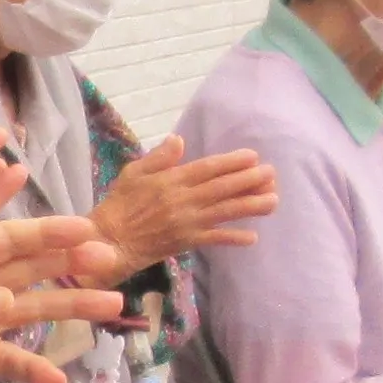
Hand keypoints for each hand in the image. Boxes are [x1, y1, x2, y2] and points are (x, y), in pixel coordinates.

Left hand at [0, 107, 121, 382]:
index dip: (10, 202)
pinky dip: (28, 371)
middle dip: (61, 249)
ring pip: (29, 308)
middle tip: (106, 245)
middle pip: (22, 260)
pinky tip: (58, 380)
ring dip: (70, 306)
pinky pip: (4, 365)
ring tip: (114, 304)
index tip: (48, 186)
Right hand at [93, 135, 277, 272]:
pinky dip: (233, 238)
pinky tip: (252, 237)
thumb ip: (158, 157)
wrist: (110, 240)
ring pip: (224, 212)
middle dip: (249, 181)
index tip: (252, 157)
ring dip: (250, 206)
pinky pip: (214, 239)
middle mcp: (183, 200)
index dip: (232, 163)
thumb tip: (178, 140)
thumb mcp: (133, 173)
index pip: (207, 169)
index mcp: (171, 180)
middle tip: (272, 174)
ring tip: (273, 201)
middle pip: (222, 188)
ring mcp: (186, 222)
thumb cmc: (120, 204)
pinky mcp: (186, 242)